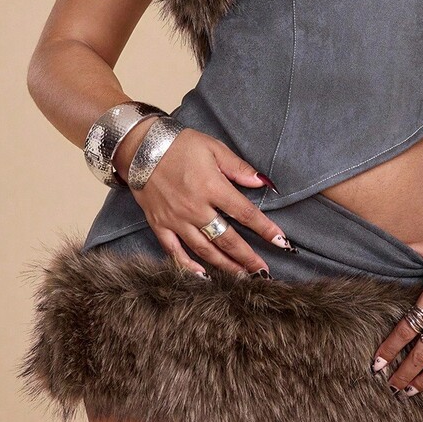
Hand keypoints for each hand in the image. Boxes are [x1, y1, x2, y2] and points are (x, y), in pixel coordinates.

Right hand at [124, 125, 294, 276]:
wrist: (141, 146)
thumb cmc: (180, 144)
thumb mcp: (213, 147)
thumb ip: (238, 167)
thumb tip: (262, 182)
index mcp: (212, 187)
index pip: (245, 213)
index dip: (265, 229)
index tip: (281, 241)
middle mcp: (195, 208)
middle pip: (227, 239)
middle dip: (247, 257)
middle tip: (263, 272)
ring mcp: (176, 219)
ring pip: (205, 250)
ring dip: (225, 265)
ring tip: (242, 277)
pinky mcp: (159, 224)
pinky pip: (174, 251)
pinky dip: (188, 266)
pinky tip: (203, 276)